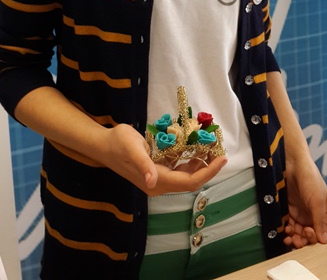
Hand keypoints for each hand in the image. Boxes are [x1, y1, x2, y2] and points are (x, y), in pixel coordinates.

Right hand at [104, 124, 227, 195]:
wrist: (104, 144)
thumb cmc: (118, 144)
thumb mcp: (131, 148)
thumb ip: (143, 164)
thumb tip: (152, 182)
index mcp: (157, 181)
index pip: (190, 182)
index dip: (208, 172)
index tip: (222, 158)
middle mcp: (160, 183)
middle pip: (192, 179)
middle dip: (208, 166)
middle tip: (220, 148)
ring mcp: (159, 177)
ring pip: (187, 173)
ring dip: (201, 161)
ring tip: (212, 145)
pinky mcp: (158, 169)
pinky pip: (179, 166)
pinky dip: (190, 157)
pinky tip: (196, 144)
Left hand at [283, 155, 326, 248]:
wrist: (293, 164)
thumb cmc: (310, 177)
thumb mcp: (318, 200)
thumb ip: (320, 220)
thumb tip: (324, 240)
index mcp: (323, 213)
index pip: (321, 233)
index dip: (314, 237)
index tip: (307, 232)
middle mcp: (313, 214)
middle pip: (309, 235)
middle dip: (302, 240)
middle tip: (296, 240)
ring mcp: (301, 212)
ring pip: (298, 232)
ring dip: (294, 237)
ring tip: (288, 237)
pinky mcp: (290, 208)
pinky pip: (289, 224)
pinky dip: (287, 230)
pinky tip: (284, 230)